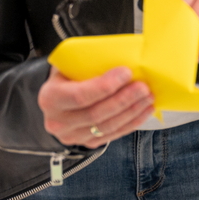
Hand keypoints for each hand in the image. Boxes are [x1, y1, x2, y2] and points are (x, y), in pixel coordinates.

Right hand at [38, 65, 153, 147]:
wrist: (57, 100)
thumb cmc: (67, 77)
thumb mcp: (68, 66)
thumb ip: (88, 64)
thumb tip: (124, 56)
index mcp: (50, 98)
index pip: (80, 96)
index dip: (105, 86)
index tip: (126, 72)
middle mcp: (58, 121)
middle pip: (96, 114)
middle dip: (124, 100)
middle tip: (143, 87)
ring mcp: (72, 136)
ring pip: (107, 127)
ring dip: (132, 112)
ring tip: (148, 97)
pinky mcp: (87, 143)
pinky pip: (113, 135)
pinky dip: (132, 123)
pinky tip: (145, 110)